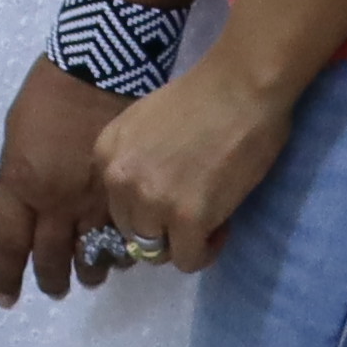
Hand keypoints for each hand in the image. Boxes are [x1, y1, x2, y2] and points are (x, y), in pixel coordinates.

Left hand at [0, 60, 120, 303]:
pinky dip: (120, 251)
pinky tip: (121, 253)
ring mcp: (92, 202)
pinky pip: (122, 238)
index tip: (7, 300)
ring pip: (91, 256)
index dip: (6, 276)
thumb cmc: (48, 94)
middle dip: (51, 281)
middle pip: (50, 259)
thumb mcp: (13, 134)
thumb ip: (7, 179)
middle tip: (55, 289)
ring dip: (89, 271)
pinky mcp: (125, 195)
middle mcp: (53, 203)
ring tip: (89, 275)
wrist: (101, 67)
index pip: (7, 245)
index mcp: (19, 185)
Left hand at [89, 48, 301, 274]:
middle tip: (194, 211)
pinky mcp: (187, 219)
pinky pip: (189, 260)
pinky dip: (207, 251)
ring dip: (184, 242)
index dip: (146, 210)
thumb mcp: (144, 127)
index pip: (115, 208)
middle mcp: (119, 180)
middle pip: (133, 233)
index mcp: (106, 154)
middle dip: (162, 229)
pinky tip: (222, 226)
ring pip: (157, 253)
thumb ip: (134, 162)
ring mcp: (152, 201)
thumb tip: (144, 204)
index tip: (173, 198)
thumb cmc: (202, 98)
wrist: (241, 86)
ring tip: (210, 219)